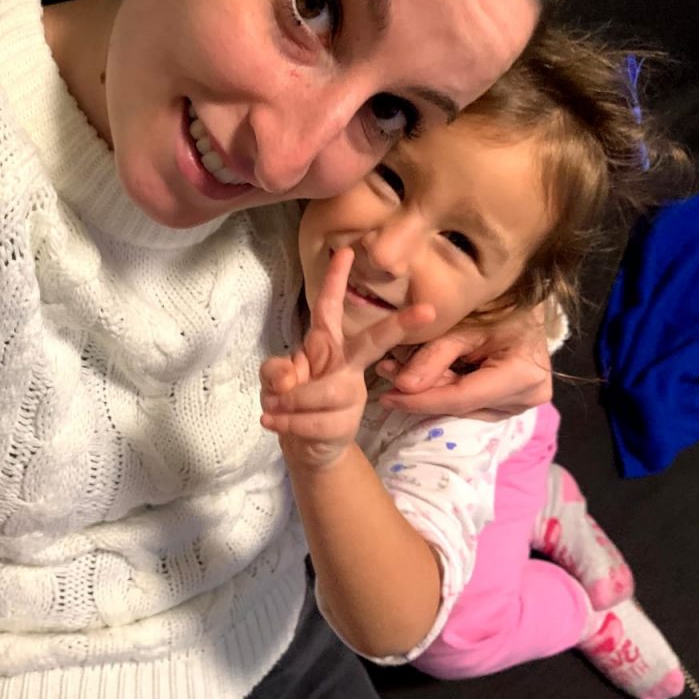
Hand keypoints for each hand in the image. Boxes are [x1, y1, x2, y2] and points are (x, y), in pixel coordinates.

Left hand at [260, 247, 433, 469]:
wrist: (305, 446)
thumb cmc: (291, 402)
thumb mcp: (273, 380)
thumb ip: (275, 370)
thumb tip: (291, 376)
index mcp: (327, 345)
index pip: (329, 308)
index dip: (335, 281)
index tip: (345, 252)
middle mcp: (346, 364)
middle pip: (373, 342)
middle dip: (397, 326)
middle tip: (426, 312)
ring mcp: (351, 393)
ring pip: (323, 391)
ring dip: (289, 402)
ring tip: (272, 409)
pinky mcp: (347, 421)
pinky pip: (314, 419)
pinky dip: (288, 422)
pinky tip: (273, 422)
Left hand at [375, 302, 552, 418]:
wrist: (526, 306)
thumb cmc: (500, 306)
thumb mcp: (464, 325)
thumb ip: (434, 356)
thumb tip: (403, 386)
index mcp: (522, 375)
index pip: (461, 398)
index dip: (421, 401)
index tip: (387, 398)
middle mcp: (527, 397)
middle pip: (460, 405)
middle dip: (421, 393)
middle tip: (387, 373)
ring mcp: (521, 405)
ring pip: (462, 408)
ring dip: (430, 391)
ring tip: (399, 370)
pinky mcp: (512, 405)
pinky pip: (471, 404)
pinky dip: (446, 390)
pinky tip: (425, 374)